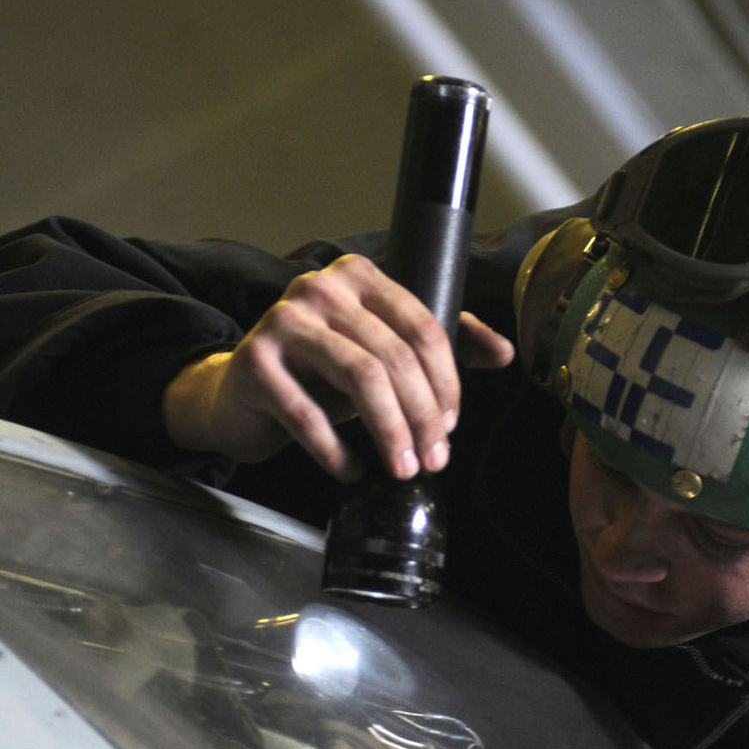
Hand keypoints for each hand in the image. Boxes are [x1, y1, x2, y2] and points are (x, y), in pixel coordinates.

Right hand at [163, 253, 513, 481]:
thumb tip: (504, 353)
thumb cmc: (321, 375)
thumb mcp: (382, 354)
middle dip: (422, 418)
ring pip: (361, 378)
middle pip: (395, 357)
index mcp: (360, 277)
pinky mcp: (255, 362)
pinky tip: (353, 471)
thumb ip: (439, 346)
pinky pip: (309, 414)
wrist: (243, 394)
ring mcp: (284, 321)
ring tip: (404, 469)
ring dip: (390, 433)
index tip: (451, 427)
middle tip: (434, 461)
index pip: (423, 329)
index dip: (446, 384)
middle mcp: (321, 288)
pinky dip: (337, 451)